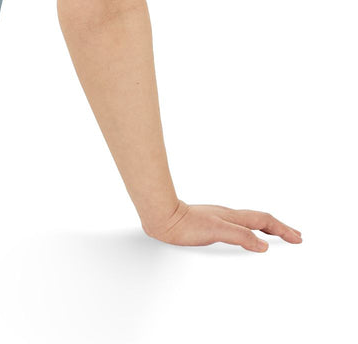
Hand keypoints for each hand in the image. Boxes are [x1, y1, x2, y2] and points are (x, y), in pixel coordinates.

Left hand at [143, 199, 302, 250]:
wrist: (161, 217)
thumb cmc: (184, 224)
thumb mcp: (216, 231)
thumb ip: (240, 236)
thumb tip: (264, 245)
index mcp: (232, 217)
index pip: (263, 221)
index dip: (282, 230)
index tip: (298, 238)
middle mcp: (227, 215)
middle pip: (259, 219)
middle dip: (278, 228)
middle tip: (293, 235)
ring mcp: (217, 217)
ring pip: (247, 221)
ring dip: (264, 227)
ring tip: (274, 234)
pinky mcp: (207, 222)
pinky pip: (235, 225)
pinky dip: (247, 230)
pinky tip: (242, 234)